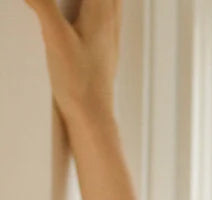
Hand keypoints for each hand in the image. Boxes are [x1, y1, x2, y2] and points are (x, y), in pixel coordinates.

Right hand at [22, 0, 121, 125]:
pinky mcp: (105, 54)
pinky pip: (108, 20)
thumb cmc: (79, 83)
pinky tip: (93, 17)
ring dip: (103, 1)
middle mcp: (110, 24)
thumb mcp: (55, 37)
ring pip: (112, 4)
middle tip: (70, 0)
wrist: (93, 119)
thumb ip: (43, 4)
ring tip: (91, 3)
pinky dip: (102, 9)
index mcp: (101, 13)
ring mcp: (110, 40)